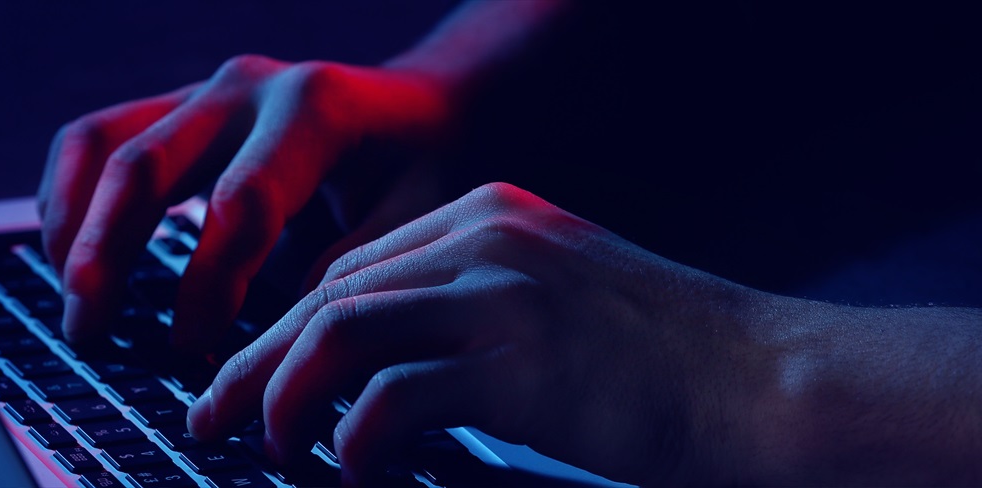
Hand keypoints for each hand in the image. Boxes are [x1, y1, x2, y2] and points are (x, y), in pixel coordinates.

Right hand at [37, 55, 455, 350]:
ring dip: (73, 226)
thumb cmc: (424, 166)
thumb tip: (282, 331)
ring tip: (75, 301)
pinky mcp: (180, 105)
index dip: (209, 285)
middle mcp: (250, 88)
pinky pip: (96, 137)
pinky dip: (68, 195)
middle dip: (108, 254)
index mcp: (316, 109)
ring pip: (102, 142)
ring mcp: (207, 90)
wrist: (422, 106)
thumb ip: (355, 266)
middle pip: (147, 165)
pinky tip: (70, 255)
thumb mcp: (419, 214)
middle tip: (92, 329)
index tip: (193, 350)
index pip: (241, 204)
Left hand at [186, 182, 771, 484]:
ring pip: (336, 329)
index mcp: (491, 217)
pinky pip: (388, 396)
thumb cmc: (671, 361)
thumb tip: (385, 372)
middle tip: (214, 417)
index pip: (355, 267)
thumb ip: (476, 314)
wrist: (767, 382)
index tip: (255, 378)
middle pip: (328, 293)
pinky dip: (351, 440)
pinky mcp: (517, 362)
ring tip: (260, 448)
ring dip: (282, 395)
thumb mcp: (559, 305)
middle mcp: (486, 237)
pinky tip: (350, 472)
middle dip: (258, 363)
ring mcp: (501, 291)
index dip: (290, 328)